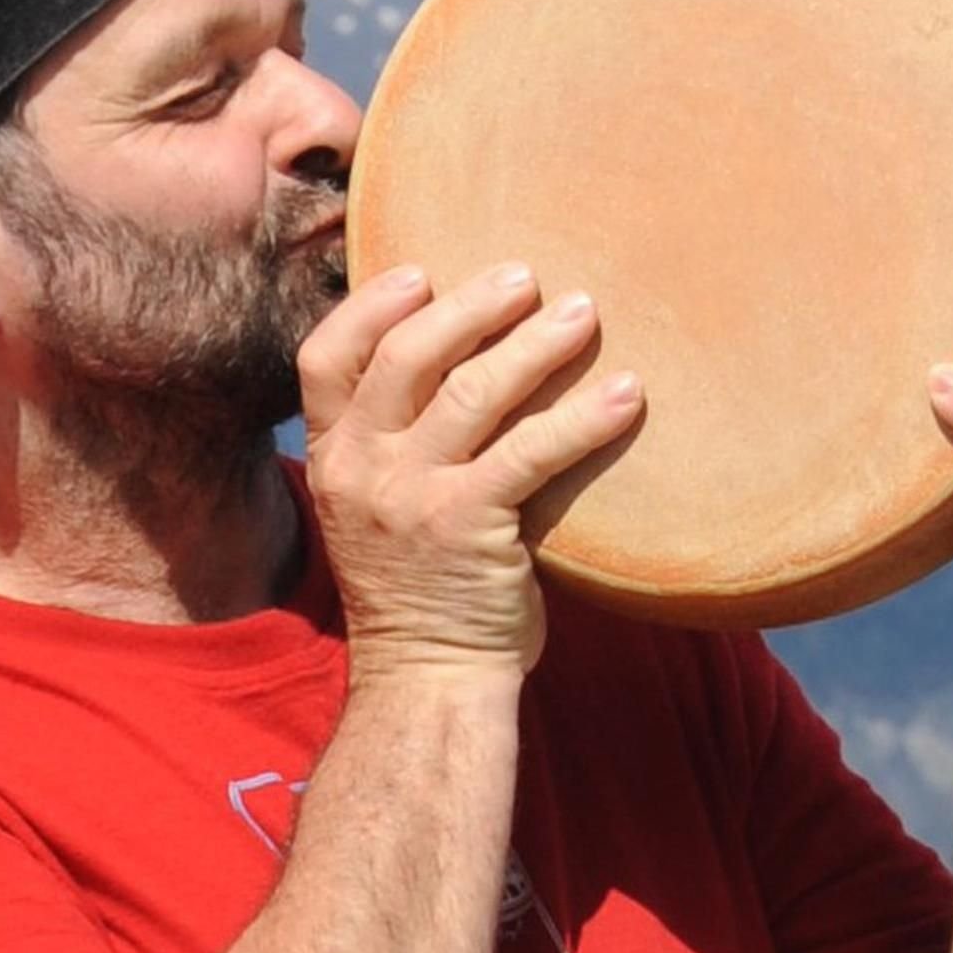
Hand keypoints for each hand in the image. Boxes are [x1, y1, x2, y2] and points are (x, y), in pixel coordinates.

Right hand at [297, 261, 644, 681]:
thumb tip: (460, 352)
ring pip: (472, 393)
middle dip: (471, 305)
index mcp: (332, 457)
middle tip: (526, 275)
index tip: (420, 271)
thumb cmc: (419, 584)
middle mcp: (361, 470)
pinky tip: (627, 394)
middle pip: (407, 356)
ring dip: (534, 344)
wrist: (429, 681)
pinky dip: (583, 417)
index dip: (370, 305)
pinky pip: (532, 453)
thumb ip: (400, 438)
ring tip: (583, 313)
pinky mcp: (468, 528)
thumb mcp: (377, 504)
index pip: (324, 357)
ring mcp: (410, 499)